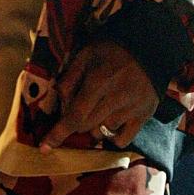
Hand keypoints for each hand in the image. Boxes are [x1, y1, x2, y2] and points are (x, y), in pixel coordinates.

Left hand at [40, 39, 159, 152]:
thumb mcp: (85, 55)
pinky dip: (112, 136)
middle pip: (86, 126)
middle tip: (81, 107)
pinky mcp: (144, 115)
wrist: (149, 46)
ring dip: (94, 127)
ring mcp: (131, 109)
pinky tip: (111, 121)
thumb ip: (70, 78)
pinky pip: (122, 140)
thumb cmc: (112, 50)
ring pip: (102, 133)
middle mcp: (115, 99)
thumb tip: (59, 103)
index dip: (58, 133)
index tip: (44, 148)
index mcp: (98, 82)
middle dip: (76, 122)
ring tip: (99, 109)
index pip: (75, 115)